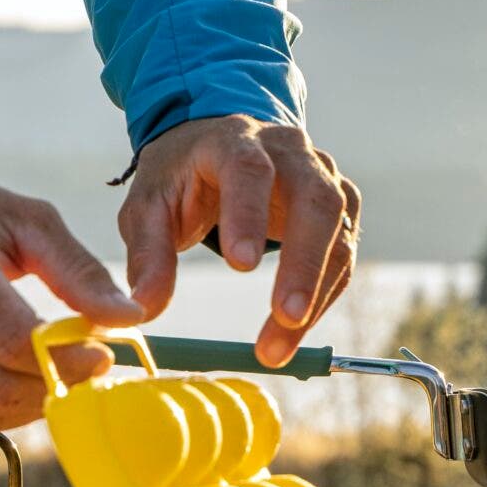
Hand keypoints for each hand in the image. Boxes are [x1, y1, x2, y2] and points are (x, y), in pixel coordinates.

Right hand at [0, 173, 139, 433]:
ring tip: (47, 374)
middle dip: (53, 388)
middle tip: (81, 370)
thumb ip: (80, 270)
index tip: (101, 355)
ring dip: (27, 407)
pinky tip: (5, 378)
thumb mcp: (27, 221)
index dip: (69, 361)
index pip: (14, 342)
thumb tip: (130, 319)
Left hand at [117, 115, 361, 366]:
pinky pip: (343, 251)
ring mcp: (322, 174)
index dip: (249, 214)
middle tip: (286, 316)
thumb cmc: (183, 177)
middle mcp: (288, 151)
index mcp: (234, 140)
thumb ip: (147, 255)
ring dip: (315, 291)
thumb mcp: (149, 207)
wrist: (218, 147)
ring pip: (337, 229)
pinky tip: (295, 328)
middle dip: (304, 262)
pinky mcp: (341, 204)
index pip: (249, 168)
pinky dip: (324, 294)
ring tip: (278, 345)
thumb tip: (143, 310)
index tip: (241, 266)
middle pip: (315, 199)